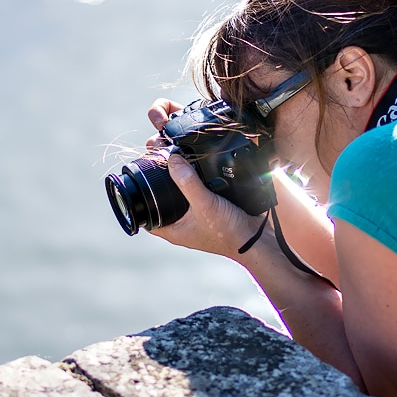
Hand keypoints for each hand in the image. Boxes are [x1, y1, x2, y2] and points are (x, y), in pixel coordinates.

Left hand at [145, 98, 262, 256]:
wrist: (258, 239)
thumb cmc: (229, 232)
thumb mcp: (205, 205)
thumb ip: (187, 182)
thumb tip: (171, 158)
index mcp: (173, 230)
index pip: (145, 214)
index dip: (138, 198)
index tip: (140, 176)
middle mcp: (181, 223)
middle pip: (161, 199)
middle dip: (159, 180)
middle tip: (158, 159)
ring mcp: (195, 217)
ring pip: (179, 194)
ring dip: (178, 177)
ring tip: (175, 157)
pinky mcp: (210, 209)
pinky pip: (197, 192)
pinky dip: (195, 179)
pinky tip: (197, 165)